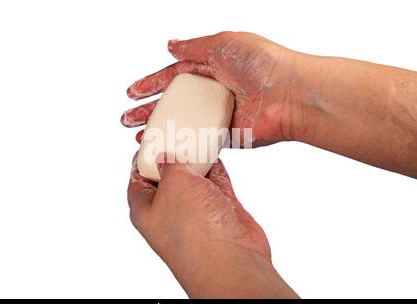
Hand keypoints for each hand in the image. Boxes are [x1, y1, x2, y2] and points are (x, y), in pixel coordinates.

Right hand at [121, 31, 320, 146]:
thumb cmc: (263, 63)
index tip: (132, 92)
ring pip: (181, 123)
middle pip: (173, 102)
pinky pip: (198, 140)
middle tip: (127, 119)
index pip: (173, 76)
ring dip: (159, 130)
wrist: (288, 94)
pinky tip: (163, 148)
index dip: (151, 83)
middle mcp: (213, 92)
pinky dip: (180, 144)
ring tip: (138, 136)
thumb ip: (194, 47)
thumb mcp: (223, 42)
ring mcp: (217, 115)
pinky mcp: (225, 136)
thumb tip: (171, 45)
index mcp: (211, 68)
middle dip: (148, 110)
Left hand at [128, 153, 297, 297]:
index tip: (150, 140)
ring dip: (197, 162)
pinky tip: (215, 154)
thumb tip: (167, 157)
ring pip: (194, 180)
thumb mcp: (173, 185)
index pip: (138, 179)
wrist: (230, 257)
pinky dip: (216, 170)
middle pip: (168, 178)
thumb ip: (170, 166)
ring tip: (197, 137)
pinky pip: (216, 185)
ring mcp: (196, 212)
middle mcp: (170, 212)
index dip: (143, 158)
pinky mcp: (220, 212)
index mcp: (146, 209)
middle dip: (174, 157)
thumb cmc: (193, 230)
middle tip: (178, 133)